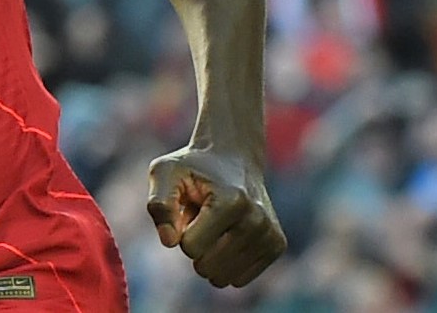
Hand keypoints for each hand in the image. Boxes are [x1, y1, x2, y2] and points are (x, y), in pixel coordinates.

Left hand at [146, 147, 285, 287]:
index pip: (190, 247)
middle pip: (207, 267)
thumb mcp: (165, 173)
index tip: (188, 209)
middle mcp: (257, 219)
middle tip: (201, 217)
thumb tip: (169, 241)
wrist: (232, 157)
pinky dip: (226, 263)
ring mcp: (270, 234)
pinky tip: (229, 235)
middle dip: (194, 247)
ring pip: (223, 278)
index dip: (180, 232)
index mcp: (231, 201)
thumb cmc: (192, 168)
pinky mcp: (277, 245)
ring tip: (215, 225)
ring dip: (210, 255)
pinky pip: (239, 280)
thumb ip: (160, 204)